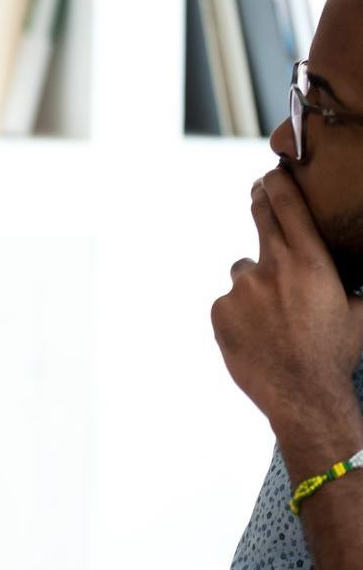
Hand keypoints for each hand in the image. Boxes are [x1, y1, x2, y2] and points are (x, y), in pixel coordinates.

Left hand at [211, 170, 362, 452]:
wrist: (304, 396)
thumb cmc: (337, 353)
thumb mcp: (359, 310)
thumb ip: (355, 281)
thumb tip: (359, 269)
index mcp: (309, 263)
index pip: (288, 208)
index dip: (278, 185)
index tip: (271, 172)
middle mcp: (270, 269)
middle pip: (261, 222)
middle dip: (261, 205)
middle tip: (259, 194)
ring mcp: (240, 290)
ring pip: (245, 272)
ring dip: (256, 283)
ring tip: (275, 315)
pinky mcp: (219, 311)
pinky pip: (230, 301)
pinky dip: (241, 310)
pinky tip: (258, 333)